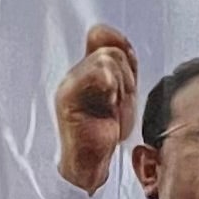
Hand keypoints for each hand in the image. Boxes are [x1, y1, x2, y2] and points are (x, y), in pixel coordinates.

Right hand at [54, 23, 137, 190]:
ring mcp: (70, 83)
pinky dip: (110, 86)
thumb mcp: (122, 94)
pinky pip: (97, 74)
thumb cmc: (104, 130)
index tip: (130, 69)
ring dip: (121, 85)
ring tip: (114, 107)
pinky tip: (109, 106)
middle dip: (127, 76)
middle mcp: (74, 72)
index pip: (101, 35)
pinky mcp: (69, 97)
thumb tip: (119, 40)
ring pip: (106, 60)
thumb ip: (123, 67)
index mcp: (86, 69)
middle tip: (121, 101)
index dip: (121, 45)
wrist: (89, 163)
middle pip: (110, 51)